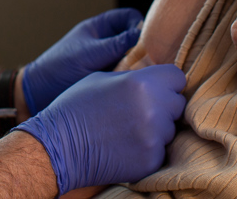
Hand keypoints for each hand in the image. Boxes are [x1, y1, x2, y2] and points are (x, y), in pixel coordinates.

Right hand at [15, 65, 186, 193]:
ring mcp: (154, 136)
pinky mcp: (150, 160)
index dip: (167, 83)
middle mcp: (153, 108)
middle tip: (139, 111)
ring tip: (128, 130)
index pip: (178, 78)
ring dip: (156, 129)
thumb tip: (152, 78)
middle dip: (163, 106)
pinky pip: (160, 151)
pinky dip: (147, 150)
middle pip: (177, 104)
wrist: (59, 145)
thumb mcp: (103, 78)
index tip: (158, 89)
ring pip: (169, 129)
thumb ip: (134, 77)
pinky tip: (126, 146)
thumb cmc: (76, 106)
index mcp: (143, 82)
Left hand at [22, 8, 142, 114]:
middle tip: (146, 60)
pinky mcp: (109, 80)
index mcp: (99, 28)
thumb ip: (115, 45)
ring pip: (133, 59)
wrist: (38, 95)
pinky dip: (131, 79)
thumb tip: (141, 34)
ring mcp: (108, 62)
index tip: (144, 38)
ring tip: (138, 75)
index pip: (128, 17)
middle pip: (134, 38)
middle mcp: (106, 43)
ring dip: (138, 66)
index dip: (139, 24)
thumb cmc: (59, 68)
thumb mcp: (89, 54)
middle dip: (142, 47)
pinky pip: (127, 76)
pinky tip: (132, 86)